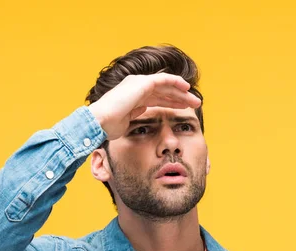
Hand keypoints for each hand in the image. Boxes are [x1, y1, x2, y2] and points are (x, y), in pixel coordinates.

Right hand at [87, 73, 201, 140]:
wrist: (100, 122)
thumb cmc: (108, 126)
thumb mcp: (126, 121)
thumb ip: (135, 113)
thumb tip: (144, 110)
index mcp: (132, 97)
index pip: (156, 98)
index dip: (171, 102)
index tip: (183, 108)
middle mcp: (135, 88)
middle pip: (163, 92)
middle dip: (179, 97)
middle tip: (194, 104)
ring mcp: (138, 83)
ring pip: (166, 86)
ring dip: (182, 92)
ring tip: (195, 100)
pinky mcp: (142, 82)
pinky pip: (164, 79)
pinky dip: (176, 82)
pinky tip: (186, 88)